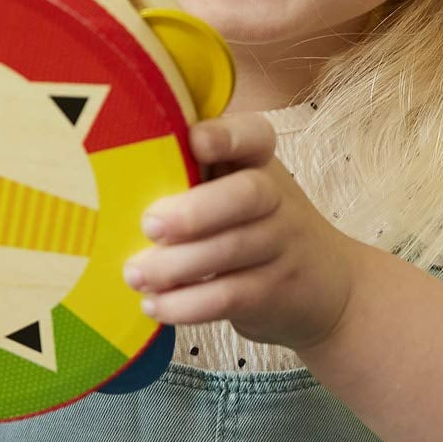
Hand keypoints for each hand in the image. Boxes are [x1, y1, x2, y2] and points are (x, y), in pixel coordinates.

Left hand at [122, 113, 360, 352]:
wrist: (331, 289)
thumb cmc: (260, 228)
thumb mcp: (240, 191)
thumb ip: (195, 176)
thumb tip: (111, 180)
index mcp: (260, 163)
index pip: (255, 136)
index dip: (226, 136)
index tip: (194, 143)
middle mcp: (277, 198)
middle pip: (248, 195)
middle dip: (196, 211)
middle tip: (150, 226)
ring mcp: (281, 246)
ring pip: (232, 249)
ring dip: (177, 265)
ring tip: (135, 275)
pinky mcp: (275, 292)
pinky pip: (231, 296)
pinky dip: (189, 304)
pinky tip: (156, 305)